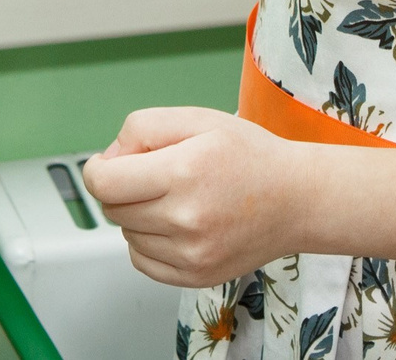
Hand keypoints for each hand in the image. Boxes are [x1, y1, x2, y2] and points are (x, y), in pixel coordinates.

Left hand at [81, 108, 303, 287]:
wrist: (297, 200)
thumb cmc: (250, 155)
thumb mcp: (197, 118)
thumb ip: (142, 127)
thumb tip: (109, 159)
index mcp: (182, 173)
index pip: (104, 183)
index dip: (97, 169)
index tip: (109, 163)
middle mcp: (185, 220)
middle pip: (113, 208)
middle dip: (121, 187)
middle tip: (154, 173)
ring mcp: (191, 254)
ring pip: (127, 234)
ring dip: (137, 214)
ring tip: (174, 197)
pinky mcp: (195, 277)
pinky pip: (142, 260)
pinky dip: (148, 241)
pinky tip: (174, 223)